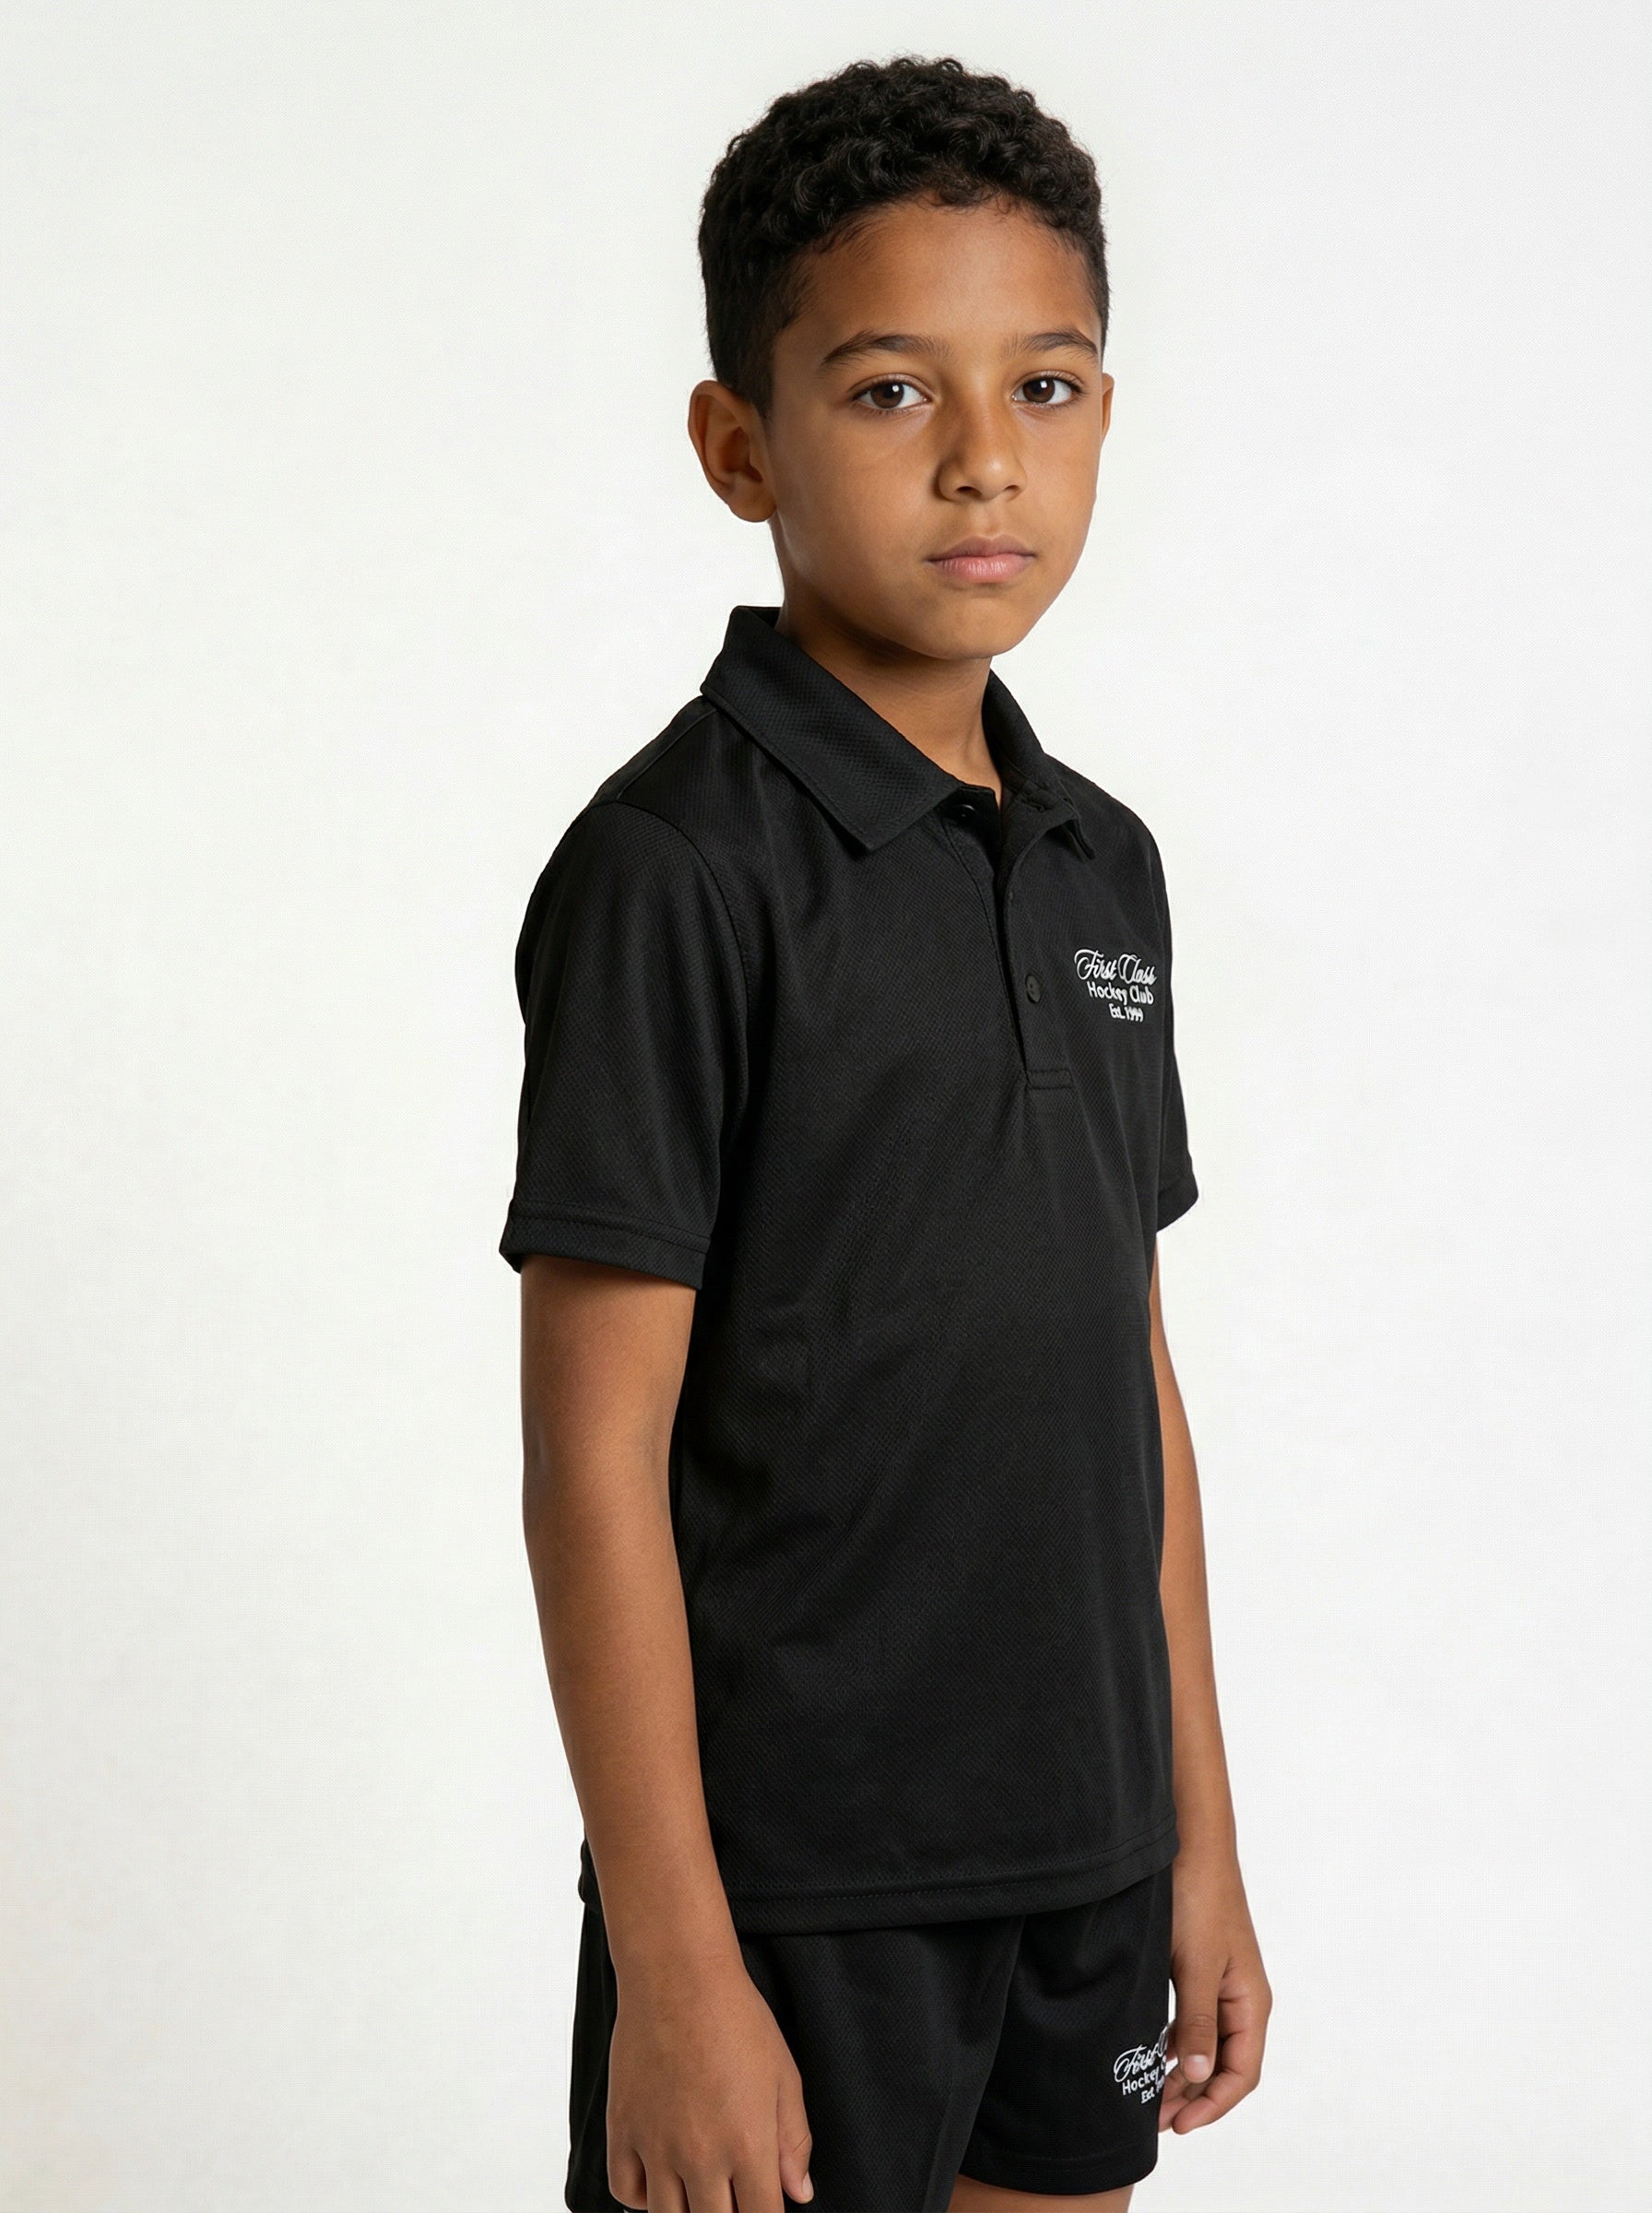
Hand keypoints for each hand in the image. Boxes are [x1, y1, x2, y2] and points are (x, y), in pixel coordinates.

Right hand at [606, 1944, 814, 2211]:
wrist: (678, 1976)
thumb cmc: (736, 2018)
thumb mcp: (783, 2076)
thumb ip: (794, 2141)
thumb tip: (800, 2192)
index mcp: (748, 2145)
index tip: (764, 2206)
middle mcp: (700, 2156)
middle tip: (733, 2198)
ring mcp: (656, 2146)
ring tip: (701, 2193)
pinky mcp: (622, 2129)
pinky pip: (625, 2192)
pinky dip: (643, 2198)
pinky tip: (662, 2180)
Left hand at [1158, 1850, 1270, 2133]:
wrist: (1192, 1844)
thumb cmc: (1198, 1899)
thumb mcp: (1194, 1966)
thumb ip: (1198, 2022)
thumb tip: (1198, 2076)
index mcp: (1251, 2002)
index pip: (1241, 2073)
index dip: (1212, 2105)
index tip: (1178, 2125)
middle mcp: (1242, 1998)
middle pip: (1224, 2065)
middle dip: (1193, 2097)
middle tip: (1153, 2119)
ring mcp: (1223, 1983)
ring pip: (1207, 2045)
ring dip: (1183, 2073)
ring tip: (1150, 2096)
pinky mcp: (1202, 1969)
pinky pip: (1195, 2021)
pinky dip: (1176, 2044)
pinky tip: (1154, 2053)